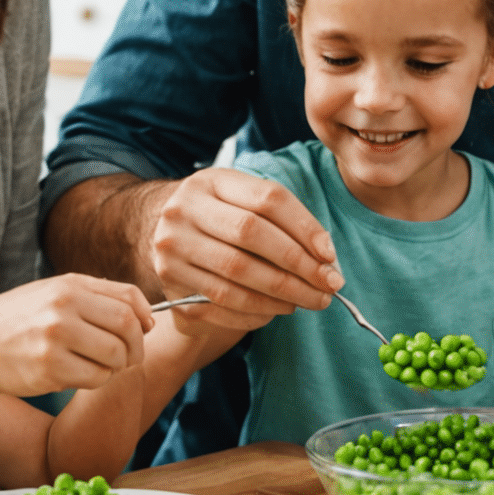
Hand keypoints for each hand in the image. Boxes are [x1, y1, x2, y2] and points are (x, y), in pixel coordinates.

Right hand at [0, 275, 154, 397]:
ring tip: (98, 366)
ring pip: (116, 355)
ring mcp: (56, 337)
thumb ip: (91, 298)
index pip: (129, 296)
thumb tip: (143, 316)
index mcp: (68, 285)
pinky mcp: (49, 368)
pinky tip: (78, 376)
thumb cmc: (12, 322)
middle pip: (128, 326)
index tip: (145, 330)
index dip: (146, 315)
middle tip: (129, 358)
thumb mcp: (48, 294)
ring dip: (116, 366)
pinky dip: (96, 380)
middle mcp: (64, 306)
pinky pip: (95, 378)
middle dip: (137, 346)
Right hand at [151, 168, 343, 332]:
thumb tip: (325, 258)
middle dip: (298, 265)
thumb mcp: (243, 200)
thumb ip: (283, 220)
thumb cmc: (221, 217)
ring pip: (237, 276)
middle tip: (329, 286)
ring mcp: (173, 249)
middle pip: (251, 236)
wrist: (163, 233)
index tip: (330, 256)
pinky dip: (256, 312)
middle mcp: (184, 211)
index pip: (268, 199)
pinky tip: (278, 311)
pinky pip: (220, 304)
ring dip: (282, 295)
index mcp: (211, 182)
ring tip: (310, 300)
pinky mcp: (171, 284)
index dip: (305, 228)